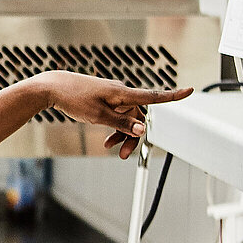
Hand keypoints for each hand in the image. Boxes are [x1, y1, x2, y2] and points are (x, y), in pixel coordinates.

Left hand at [37, 71, 192, 158]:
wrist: (52, 88)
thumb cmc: (73, 97)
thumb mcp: (98, 115)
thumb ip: (121, 123)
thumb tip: (142, 128)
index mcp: (123, 93)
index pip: (153, 96)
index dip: (172, 96)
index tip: (189, 91)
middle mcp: (121, 93)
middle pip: (138, 116)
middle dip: (134, 136)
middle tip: (125, 155)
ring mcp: (112, 96)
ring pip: (127, 118)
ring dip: (122, 134)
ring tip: (108, 147)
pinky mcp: (104, 99)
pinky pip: (116, 114)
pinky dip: (114, 127)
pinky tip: (105, 139)